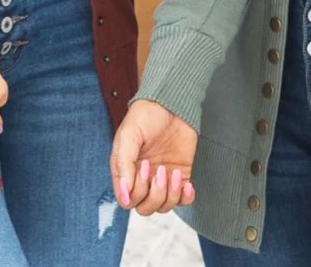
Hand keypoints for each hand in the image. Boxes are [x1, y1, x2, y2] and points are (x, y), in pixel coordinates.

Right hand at [111, 100, 198, 214]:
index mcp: (126, 171)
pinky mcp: (180, 176)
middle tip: (160, 169)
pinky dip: (185, 198)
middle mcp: (142, 179)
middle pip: (145, 208)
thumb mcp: (129, 135)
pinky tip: (187, 184)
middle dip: (155, 195)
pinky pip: (183, 200)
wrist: (171, 103)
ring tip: (173, 172)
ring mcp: (162, 179)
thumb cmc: (146, 115)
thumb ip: (124, 164)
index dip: (136, 191)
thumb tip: (125, 196)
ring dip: (170, 195)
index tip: (144, 166)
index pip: (127, 200)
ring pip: (163, 206)